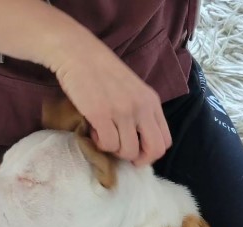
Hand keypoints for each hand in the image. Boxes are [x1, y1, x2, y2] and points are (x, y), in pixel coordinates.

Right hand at [45, 24, 171, 166]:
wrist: (78, 52)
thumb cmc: (103, 72)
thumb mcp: (134, 90)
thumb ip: (141, 113)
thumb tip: (139, 144)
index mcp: (152, 102)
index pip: (165, 141)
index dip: (151, 153)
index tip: (136, 150)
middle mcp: (141, 107)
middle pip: (154, 150)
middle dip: (138, 158)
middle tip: (122, 152)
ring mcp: (122, 111)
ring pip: (128, 151)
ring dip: (114, 149)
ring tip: (104, 134)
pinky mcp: (101, 113)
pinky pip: (108, 144)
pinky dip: (100, 143)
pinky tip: (94, 130)